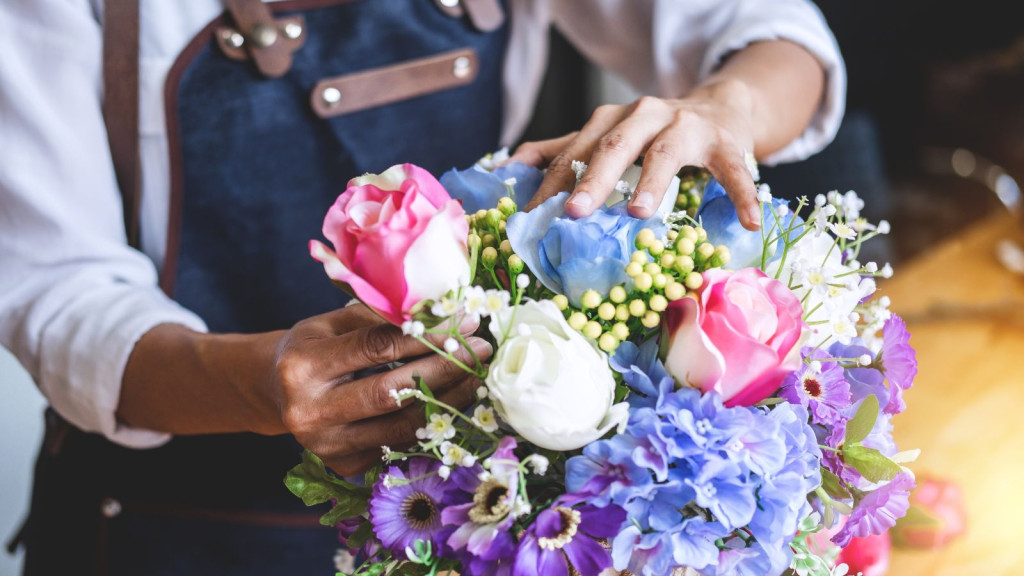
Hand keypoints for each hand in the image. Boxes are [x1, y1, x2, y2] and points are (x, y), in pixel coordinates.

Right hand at [271, 304, 491, 475]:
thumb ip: (381, 318)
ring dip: (447, 401)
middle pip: (391, 392)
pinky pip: (399, 444)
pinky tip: (454, 402)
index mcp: (303, 366)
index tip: (465, 323)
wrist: (276, 391)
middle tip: (480, 351)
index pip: (377, 348)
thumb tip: (445, 313)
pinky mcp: (344, 465)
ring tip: (477, 377)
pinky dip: (430, 423)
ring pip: (401, 426)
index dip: (426, 335)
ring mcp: (326, 446)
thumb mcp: (333, 321)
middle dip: (444, 370)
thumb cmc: (313, 347)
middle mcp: (310, 412)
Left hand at [510, 80, 761, 229]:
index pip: (576, 150)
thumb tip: (510, 164)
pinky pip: (733, 169)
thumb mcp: (609, 135)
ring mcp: (687, 126)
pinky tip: (748, 221)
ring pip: (666, 152)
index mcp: (612, 119)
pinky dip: (741, 194)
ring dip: (652, 183)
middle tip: (574, 212)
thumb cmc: (655, 133)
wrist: (721, 107)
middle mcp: (645, 116)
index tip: (530, 216)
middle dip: (592, 178)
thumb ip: (564, 149)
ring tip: (639, 214)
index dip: (552, 183)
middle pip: (614, 145)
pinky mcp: (726, 142)